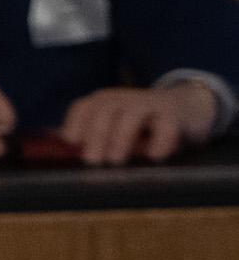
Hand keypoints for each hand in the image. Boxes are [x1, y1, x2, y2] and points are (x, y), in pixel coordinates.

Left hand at [51, 81, 213, 165]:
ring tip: (115, 159)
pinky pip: (166, 124)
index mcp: (106, 101)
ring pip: (130, 115)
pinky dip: (159, 140)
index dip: (75, 122)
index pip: (83, 106)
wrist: (188, 106)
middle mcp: (124, 98)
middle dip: (95, 135)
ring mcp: (149, 102)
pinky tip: (154, 156)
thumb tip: (74, 154)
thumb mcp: (120, 126)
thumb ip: (100, 137)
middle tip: (92, 160)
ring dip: (120, 137)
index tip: (71, 141)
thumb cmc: (147, 123)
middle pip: (104, 111)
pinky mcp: (173, 111)